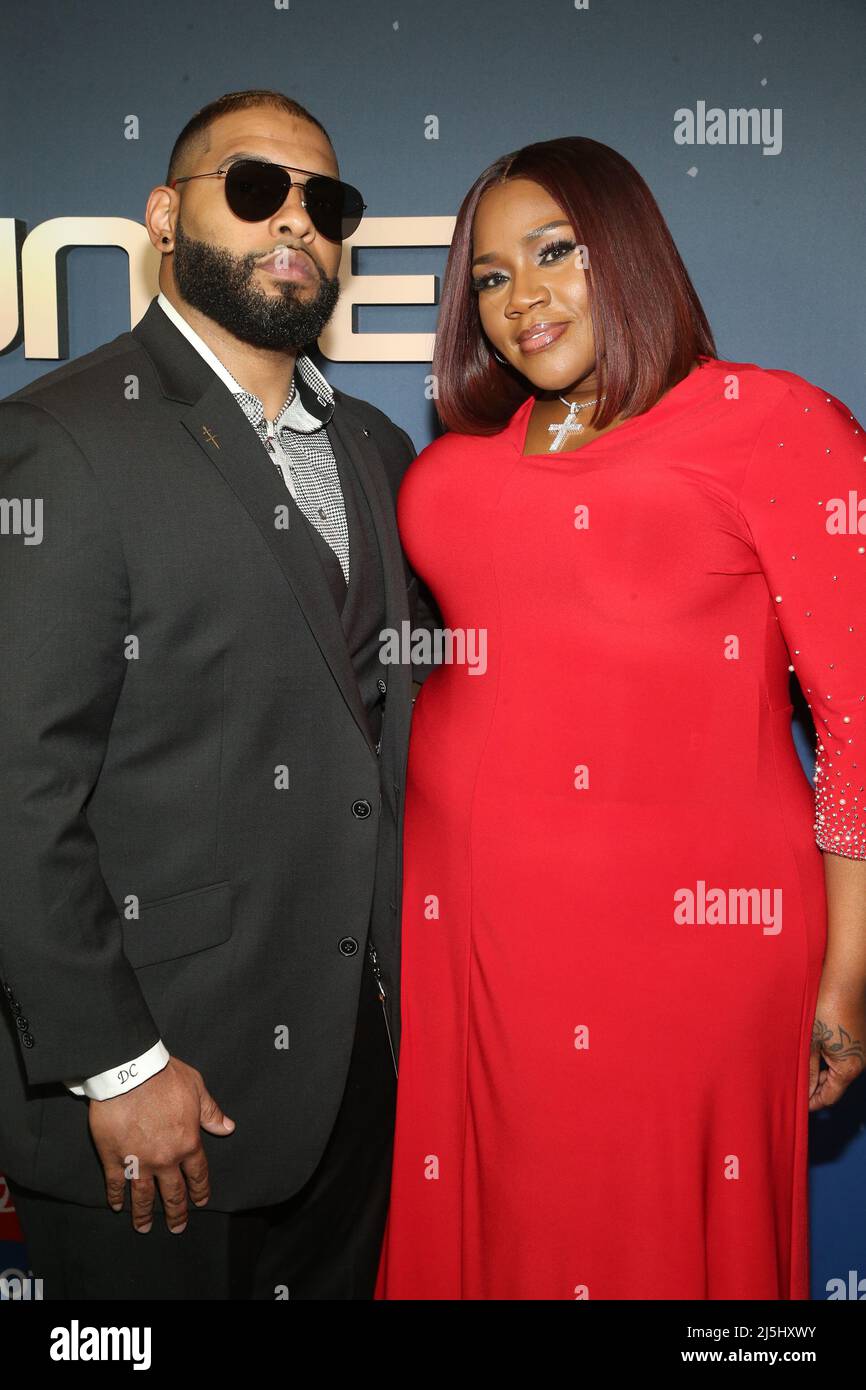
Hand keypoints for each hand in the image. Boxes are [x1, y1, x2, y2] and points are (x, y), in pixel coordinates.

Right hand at [87, 1056, 234, 1231]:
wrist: (129, 1072)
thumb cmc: (165, 1077)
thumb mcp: (197, 1089)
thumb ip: (211, 1112)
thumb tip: (227, 1127)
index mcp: (188, 1143)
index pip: (197, 1174)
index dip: (200, 1190)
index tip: (200, 1202)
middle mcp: (165, 1159)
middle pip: (173, 1193)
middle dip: (176, 1212)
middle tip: (177, 1227)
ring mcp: (139, 1162)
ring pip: (143, 1196)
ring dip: (145, 1214)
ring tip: (145, 1227)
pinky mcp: (113, 1158)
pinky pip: (116, 1184)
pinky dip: (116, 1197)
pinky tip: (117, 1206)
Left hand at [809, 981, 865, 1110]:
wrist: (842, 981)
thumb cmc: (824, 1009)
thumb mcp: (810, 1042)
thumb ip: (807, 1069)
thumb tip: (803, 1091)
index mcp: (849, 1068)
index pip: (829, 1096)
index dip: (812, 1102)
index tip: (797, 1104)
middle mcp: (860, 1062)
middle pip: (835, 1084)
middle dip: (815, 1086)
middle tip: (793, 1083)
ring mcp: (861, 1049)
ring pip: (838, 1069)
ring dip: (820, 1070)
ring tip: (799, 1066)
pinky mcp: (858, 1038)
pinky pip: (842, 1055)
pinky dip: (827, 1057)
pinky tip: (812, 1050)